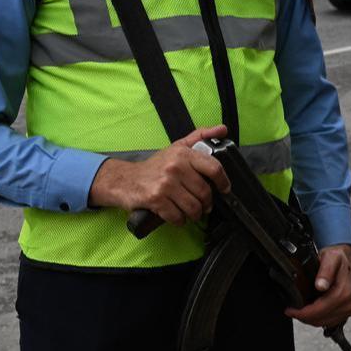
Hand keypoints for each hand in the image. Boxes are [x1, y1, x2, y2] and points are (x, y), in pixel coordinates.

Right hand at [88, 125, 230, 225]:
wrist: (125, 179)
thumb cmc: (155, 165)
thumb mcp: (177, 147)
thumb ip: (201, 136)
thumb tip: (223, 129)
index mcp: (183, 154)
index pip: (213, 167)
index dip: (223, 181)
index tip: (225, 189)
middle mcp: (175, 167)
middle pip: (204, 192)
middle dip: (207, 203)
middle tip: (205, 205)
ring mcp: (165, 184)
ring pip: (193, 207)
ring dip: (195, 214)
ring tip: (193, 212)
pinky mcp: (156, 200)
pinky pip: (178, 217)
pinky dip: (180, 220)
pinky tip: (178, 216)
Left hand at [285, 244, 350, 328]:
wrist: (344, 259)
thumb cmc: (336, 257)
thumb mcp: (330, 258)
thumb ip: (326, 271)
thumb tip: (321, 286)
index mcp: (344, 292)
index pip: (320, 311)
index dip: (303, 313)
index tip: (290, 310)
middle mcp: (348, 303)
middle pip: (321, 320)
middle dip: (304, 317)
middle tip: (292, 310)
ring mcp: (348, 309)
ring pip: (324, 323)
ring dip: (310, 319)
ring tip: (299, 311)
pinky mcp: (346, 312)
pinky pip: (329, 322)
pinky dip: (318, 319)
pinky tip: (310, 311)